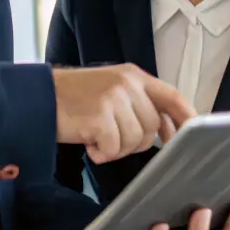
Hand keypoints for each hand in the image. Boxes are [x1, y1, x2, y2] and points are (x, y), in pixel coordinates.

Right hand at [53, 65, 193, 163]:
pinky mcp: (100, 116)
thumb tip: (168, 132)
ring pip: (134, 142)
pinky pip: (113, 149)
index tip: (190, 136)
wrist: (39, 98)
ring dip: (115, 149)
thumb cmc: (74, 99)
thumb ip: (139, 104)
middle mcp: (128, 84)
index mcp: (134, 76)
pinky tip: (87, 142)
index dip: (186, 119)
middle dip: (134, 143)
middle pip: (152, 128)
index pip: (173, 97)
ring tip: (95, 137)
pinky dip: (100, 153)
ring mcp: (114, 99)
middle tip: (110, 138)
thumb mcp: (111, 90)